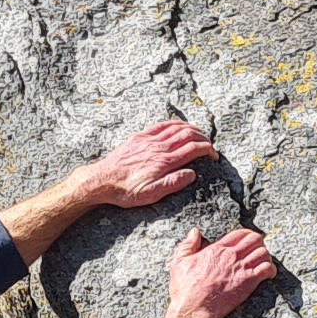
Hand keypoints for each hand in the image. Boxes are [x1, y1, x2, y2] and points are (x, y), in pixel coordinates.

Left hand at [86, 118, 216, 212]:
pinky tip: (179, 125)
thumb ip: (173, 183)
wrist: (103, 180)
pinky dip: (174, 123)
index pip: (193, 149)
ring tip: (199, 133)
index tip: (213, 155)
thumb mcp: (151, 194)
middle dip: (203, 138)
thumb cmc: (127, 191)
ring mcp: (149, 140)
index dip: (207, 150)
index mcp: (164, 162)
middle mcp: (159, 148)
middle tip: (209, 144)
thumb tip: (192, 174)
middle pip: (187, 135)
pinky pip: (161, 125)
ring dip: (191, 128)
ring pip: (176, 127)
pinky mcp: (139, 137)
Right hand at [165, 223, 275, 317]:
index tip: (248, 240)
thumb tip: (194, 232)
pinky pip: (267, 269)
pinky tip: (268, 275)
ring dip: (266, 256)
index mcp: (217, 249)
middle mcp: (231, 255)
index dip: (246, 234)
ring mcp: (241, 268)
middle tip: (257, 250)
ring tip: (264, 262)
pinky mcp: (248, 282)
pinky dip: (271, 270)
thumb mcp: (179, 262)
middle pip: (255, 239)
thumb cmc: (185, 288)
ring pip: (263, 252)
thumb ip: (188, 245)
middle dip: (258, 242)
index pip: (239, 233)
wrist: (195, 307)